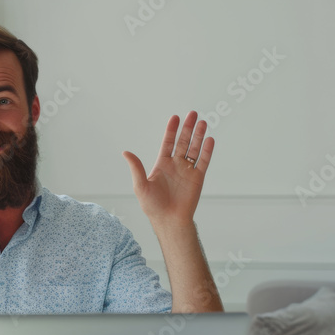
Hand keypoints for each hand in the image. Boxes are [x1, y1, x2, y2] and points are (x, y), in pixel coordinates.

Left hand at [122, 111, 213, 227]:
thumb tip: (125, 152)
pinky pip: (203, 162)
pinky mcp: (197, 178)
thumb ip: (136, 167)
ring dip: (198, 136)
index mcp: (162, 165)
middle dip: (188, 128)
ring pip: (194, 149)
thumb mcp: (140, 185)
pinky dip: (207, 151)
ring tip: (202, 123)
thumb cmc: (153, 206)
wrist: (169, 220)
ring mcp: (187, 171)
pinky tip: (209, 140)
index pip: (168, 143)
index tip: (175, 117)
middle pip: (183, 142)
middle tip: (193, 114)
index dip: (171, 130)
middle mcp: (176, 166)